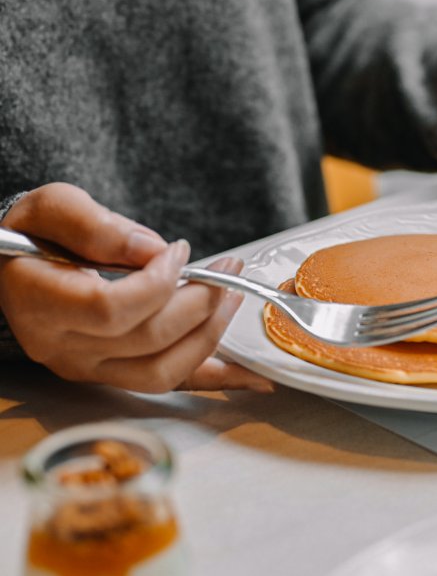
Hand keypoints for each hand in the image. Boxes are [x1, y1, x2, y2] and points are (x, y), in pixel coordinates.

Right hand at [0, 183, 271, 392]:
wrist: (15, 266)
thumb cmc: (33, 233)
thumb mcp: (53, 208)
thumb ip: (96, 226)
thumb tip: (152, 249)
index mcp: (43, 305)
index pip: (111, 309)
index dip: (157, 282)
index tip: (181, 251)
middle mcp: (65, 349)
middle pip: (148, 340)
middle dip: (201, 302)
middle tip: (227, 269)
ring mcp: (91, 369)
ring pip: (164, 371)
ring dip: (212, 334)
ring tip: (234, 296)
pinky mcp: (115, 375)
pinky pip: (173, 385)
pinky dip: (218, 381)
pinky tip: (256, 378)